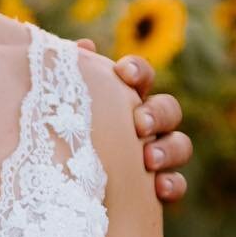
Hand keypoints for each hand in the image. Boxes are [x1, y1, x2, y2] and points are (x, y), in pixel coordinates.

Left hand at [76, 42, 191, 202]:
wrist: (55, 189)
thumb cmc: (60, 137)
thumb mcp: (63, 108)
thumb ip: (73, 78)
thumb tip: (84, 47)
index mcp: (123, 98)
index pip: (140, 76)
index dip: (137, 71)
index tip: (123, 72)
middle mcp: (145, 124)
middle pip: (168, 109)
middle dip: (157, 113)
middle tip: (139, 123)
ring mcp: (155, 155)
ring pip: (179, 144)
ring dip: (169, 149)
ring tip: (149, 159)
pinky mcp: (155, 188)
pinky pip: (178, 183)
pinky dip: (173, 184)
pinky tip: (159, 188)